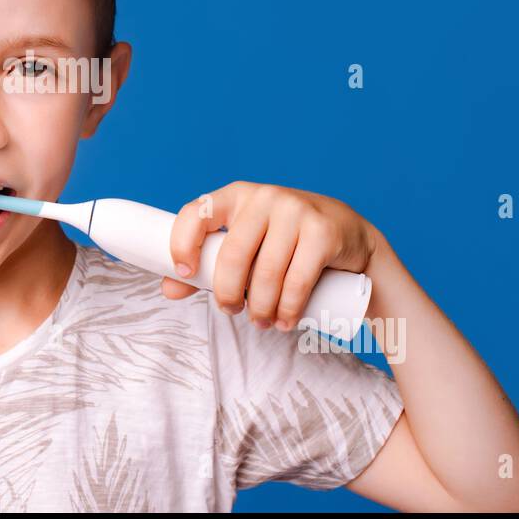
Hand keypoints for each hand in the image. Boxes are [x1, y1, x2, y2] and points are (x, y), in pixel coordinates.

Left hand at [162, 181, 380, 330]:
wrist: (348, 235)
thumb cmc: (284, 244)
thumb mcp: (246, 245)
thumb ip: (208, 264)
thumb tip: (169, 289)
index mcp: (236, 196)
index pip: (196, 213)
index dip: (183, 243)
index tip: (186, 272)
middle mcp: (264, 197)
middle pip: (233, 255)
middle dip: (228, 293)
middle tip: (232, 311)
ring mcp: (295, 211)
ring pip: (266, 273)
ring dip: (261, 308)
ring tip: (263, 322)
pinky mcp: (322, 231)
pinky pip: (297, 280)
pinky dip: (288, 308)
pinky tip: (285, 319)